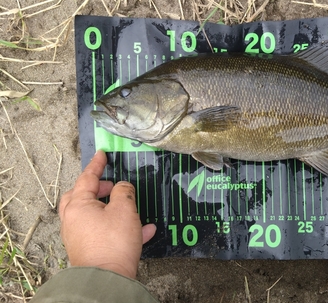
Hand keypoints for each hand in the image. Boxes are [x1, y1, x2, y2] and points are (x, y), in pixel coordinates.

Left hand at [58, 150, 156, 278]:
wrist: (107, 279)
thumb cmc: (112, 242)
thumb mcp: (124, 209)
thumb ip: (124, 192)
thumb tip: (122, 187)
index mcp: (78, 206)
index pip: (86, 178)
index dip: (96, 165)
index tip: (102, 154)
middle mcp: (75, 220)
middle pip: (83, 197)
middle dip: (100, 189)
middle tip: (113, 185)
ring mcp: (81, 236)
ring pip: (96, 215)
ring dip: (115, 209)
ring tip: (133, 208)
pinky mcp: (90, 250)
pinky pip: (106, 233)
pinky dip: (122, 228)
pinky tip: (146, 230)